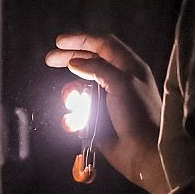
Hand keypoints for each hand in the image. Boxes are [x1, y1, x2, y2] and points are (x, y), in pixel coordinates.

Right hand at [45, 32, 167, 193]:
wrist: (145, 153)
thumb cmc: (138, 115)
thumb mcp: (122, 84)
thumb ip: (98, 69)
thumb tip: (75, 62)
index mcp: (129, 67)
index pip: (103, 44)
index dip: (81, 39)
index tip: (59, 42)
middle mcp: (118, 80)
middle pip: (88, 62)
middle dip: (69, 61)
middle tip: (49, 60)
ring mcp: (107, 100)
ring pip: (80, 88)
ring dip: (71, 94)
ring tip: (71, 102)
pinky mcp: (98, 120)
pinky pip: (78, 112)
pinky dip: (73, 117)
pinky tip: (73, 123)